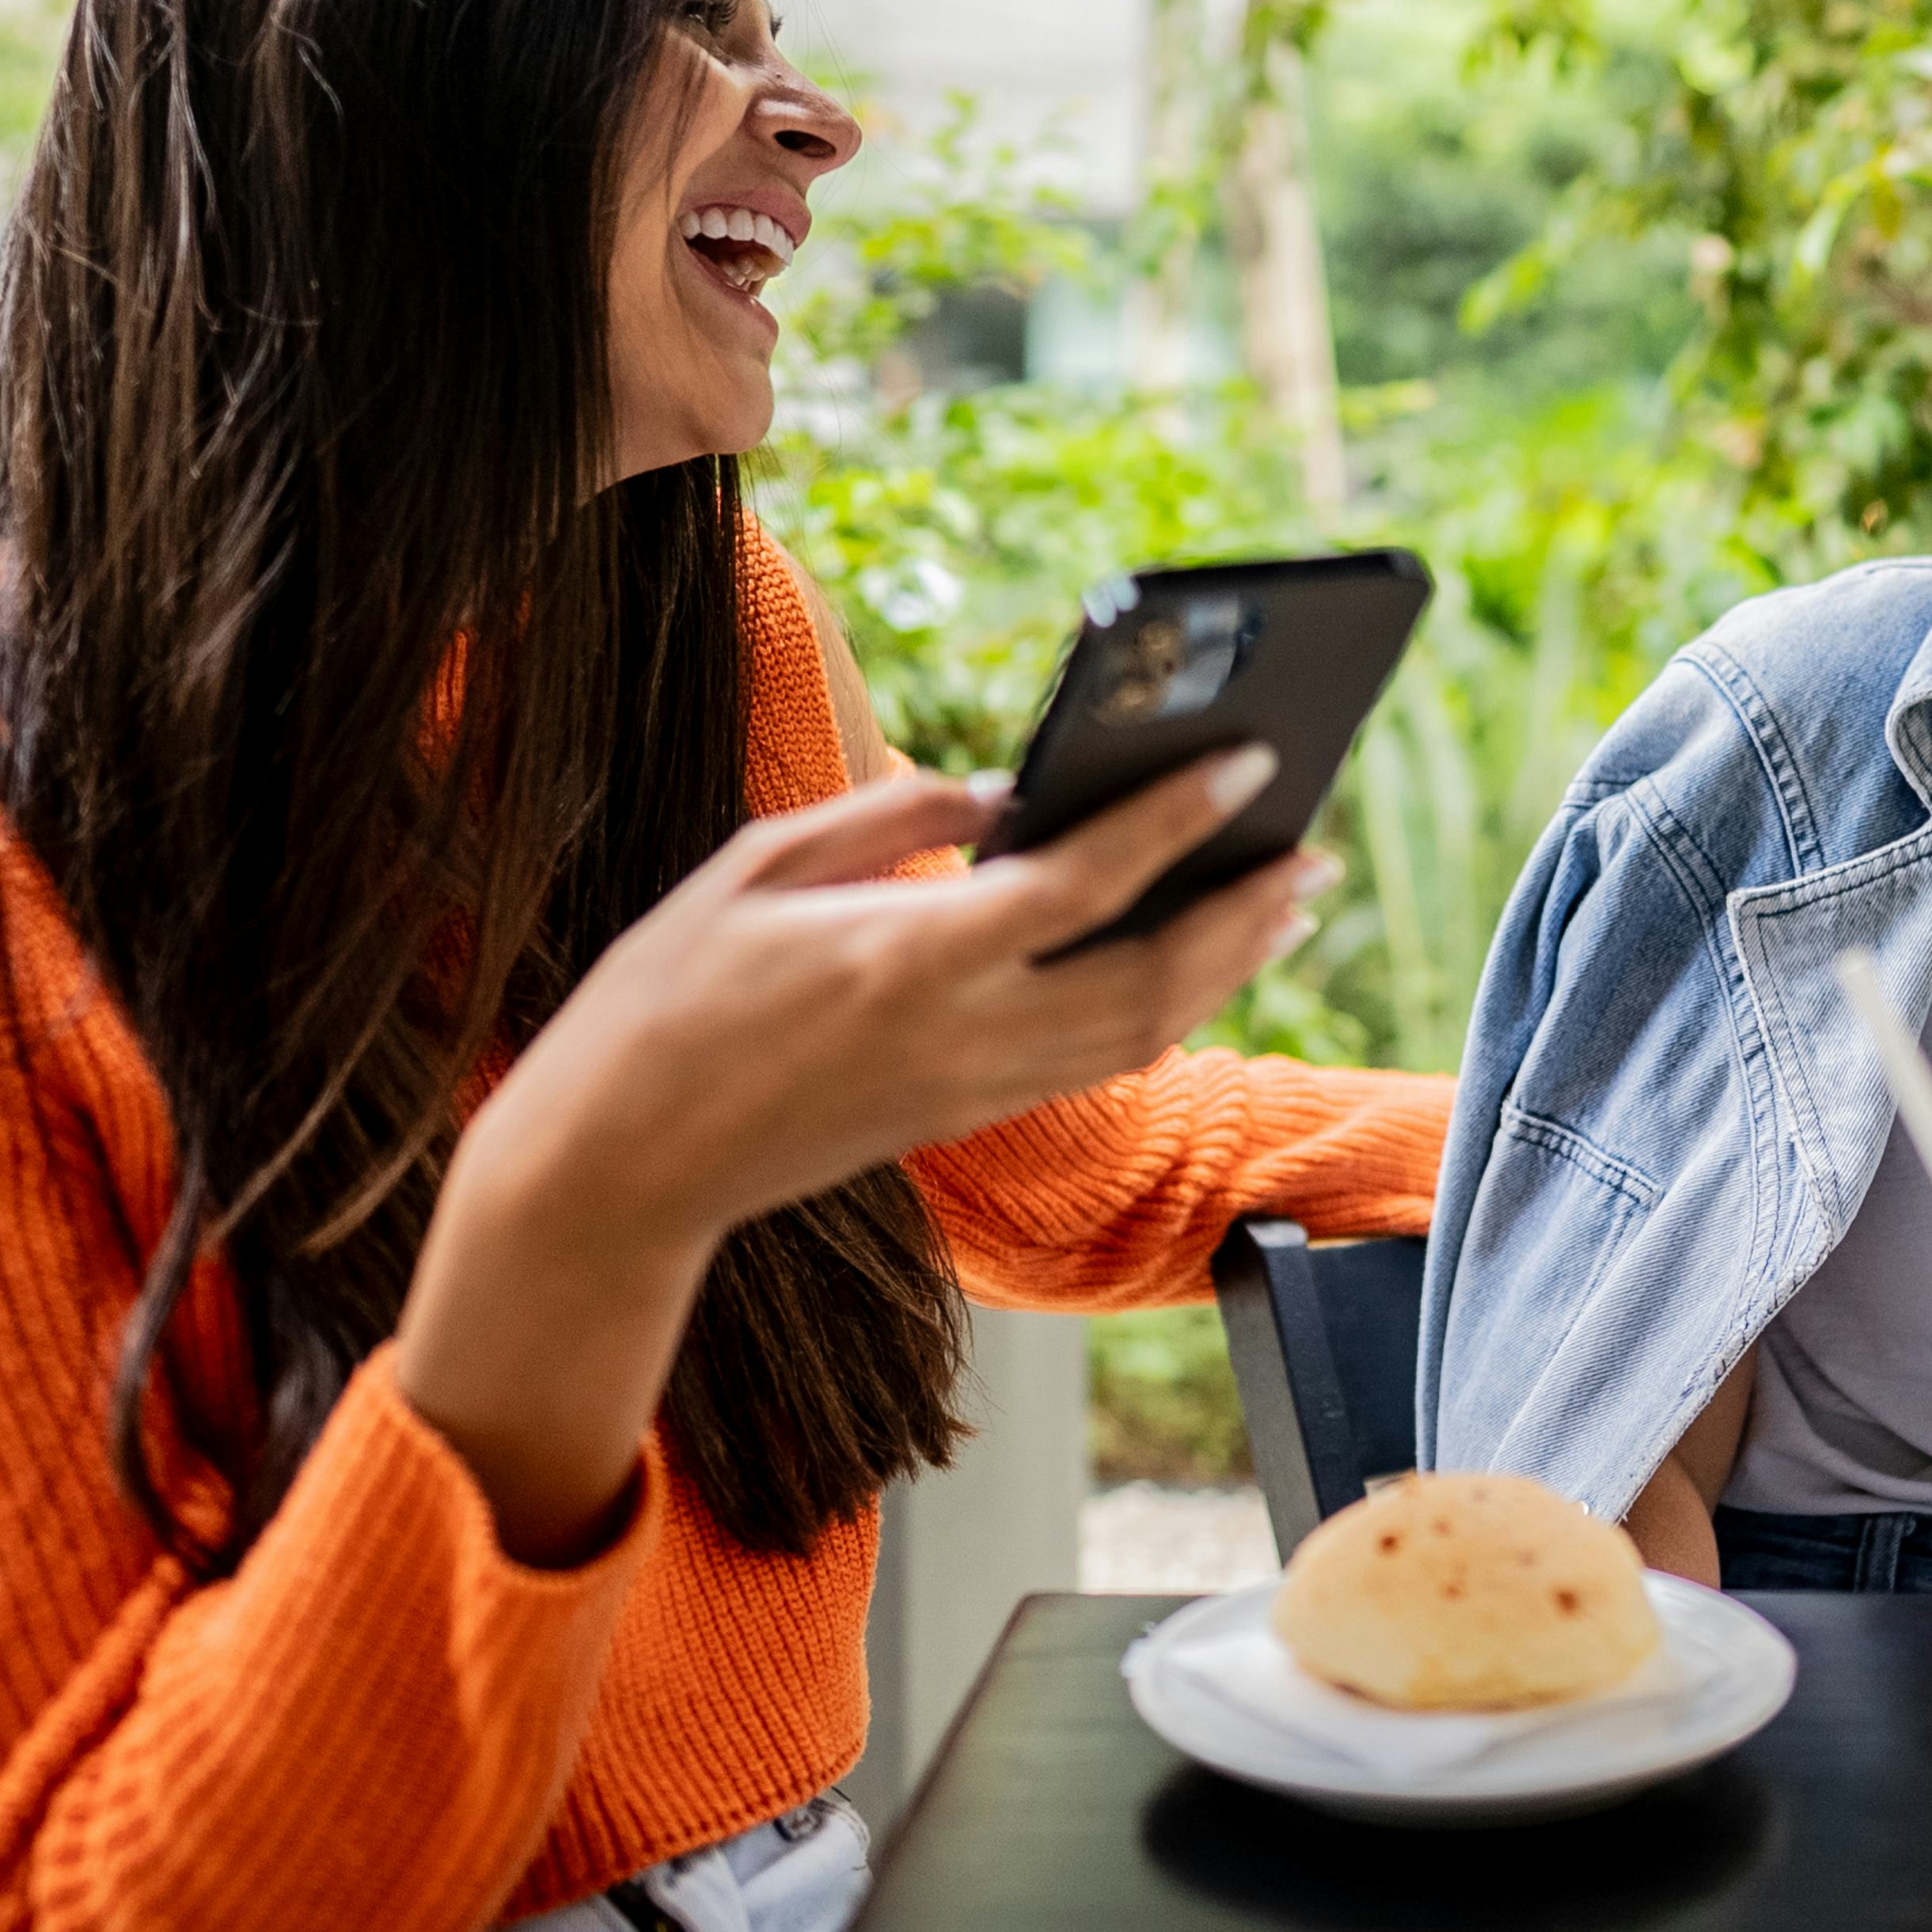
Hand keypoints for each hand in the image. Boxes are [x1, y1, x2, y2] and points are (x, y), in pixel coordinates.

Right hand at [398, 744, 1315, 1560]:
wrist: (616, 1169)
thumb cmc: (664, 998)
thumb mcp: (757, 867)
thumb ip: (893, 817)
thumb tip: (1007, 791)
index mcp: (907, 957)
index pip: (1083, 882)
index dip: (1176, 820)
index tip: (1247, 762)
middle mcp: (960, 1034)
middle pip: (1151, 979)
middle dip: (1245, 916)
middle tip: (1315, 850)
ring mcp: (967, 1090)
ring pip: (1140, 1033)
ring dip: (1226, 967)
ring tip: (1283, 900)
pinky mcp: (960, 1120)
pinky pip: (1093, 1061)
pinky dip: (1162, 1009)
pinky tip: (1190, 962)